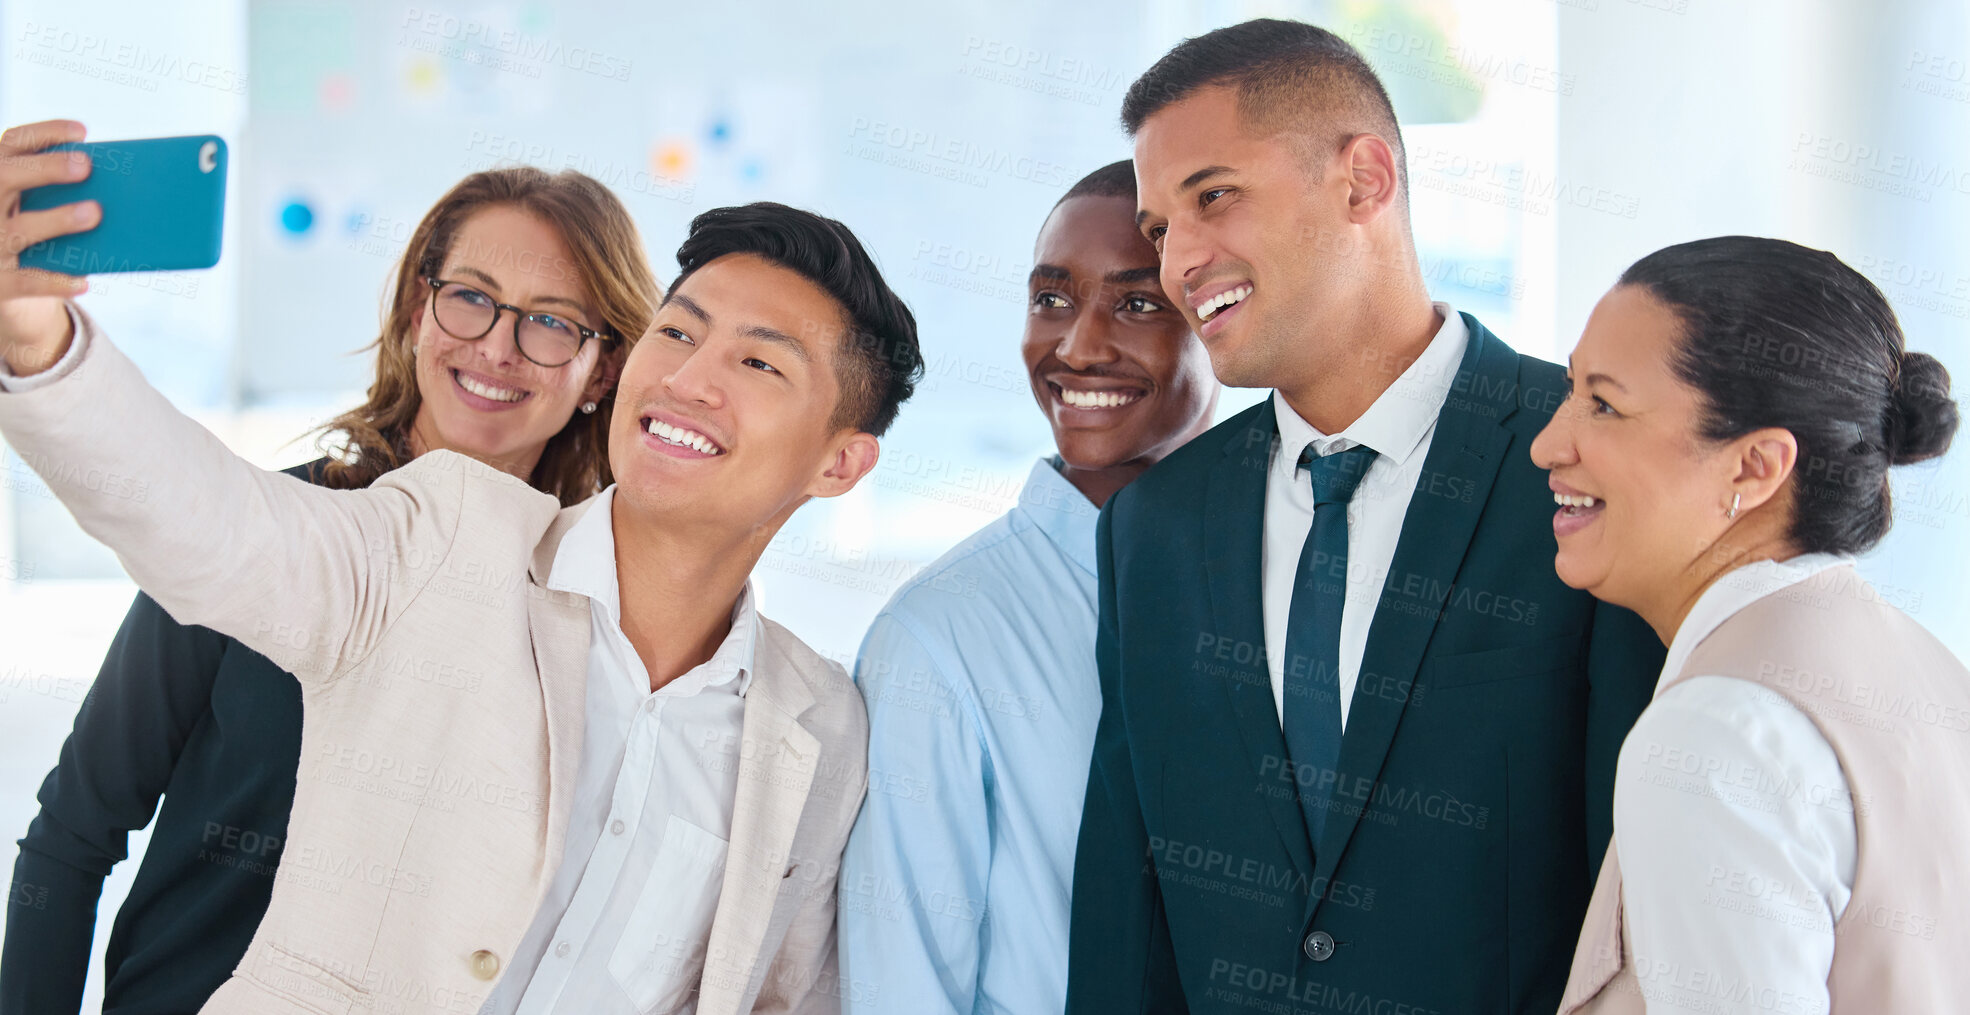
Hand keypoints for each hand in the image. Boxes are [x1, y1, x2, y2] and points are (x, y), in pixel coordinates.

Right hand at [0, 119, 96, 376]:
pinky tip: (84, 281)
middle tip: (85, 166)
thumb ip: (61, 195)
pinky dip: (55, 281)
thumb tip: (120, 188)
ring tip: (94, 213)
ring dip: (56, 220)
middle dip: (45, 169)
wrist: (7, 286)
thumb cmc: (36, 236)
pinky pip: (27, 282)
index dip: (44, 134)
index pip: (11, 144)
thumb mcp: (38, 209)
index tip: (83, 132)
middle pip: (6, 177)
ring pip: (18, 230)